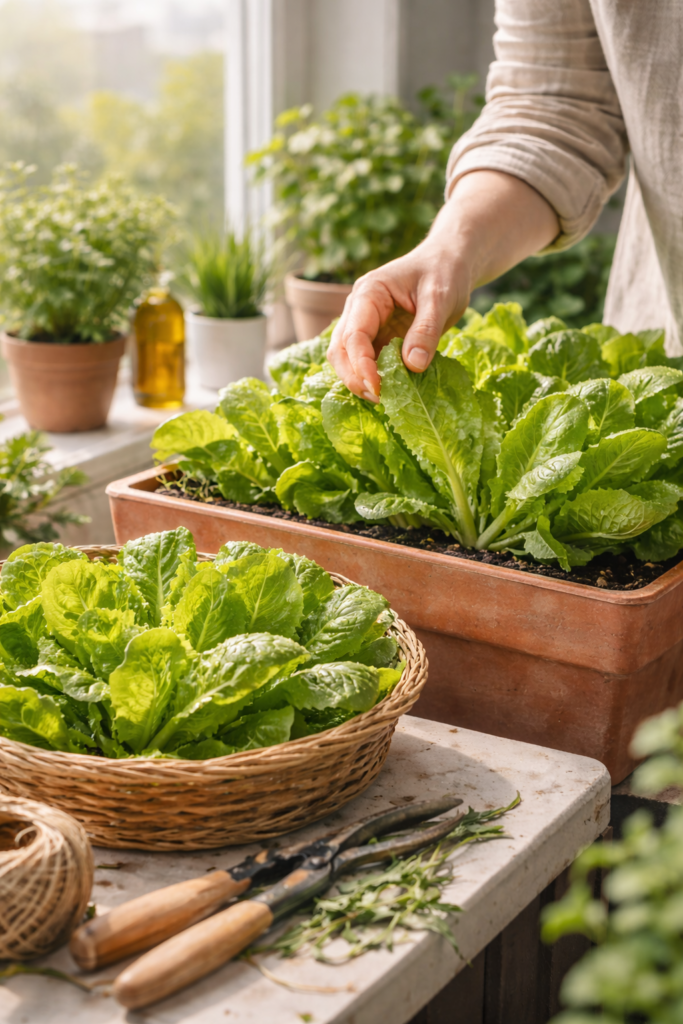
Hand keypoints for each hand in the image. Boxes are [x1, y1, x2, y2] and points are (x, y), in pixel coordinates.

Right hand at [327, 242, 471, 401]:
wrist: (450, 262)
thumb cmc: (445, 272)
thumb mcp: (440, 298)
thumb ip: (426, 330)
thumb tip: (413, 365)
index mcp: (368, 293)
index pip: (353, 335)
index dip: (361, 365)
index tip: (378, 388)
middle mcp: (359, 309)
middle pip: (340, 350)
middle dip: (354, 377)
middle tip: (379, 399)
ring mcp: (365, 324)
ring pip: (347, 359)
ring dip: (360, 380)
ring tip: (385, 398)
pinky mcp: (378, 337)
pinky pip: (367, 361)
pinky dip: (374, 377)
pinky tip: (391, 390)